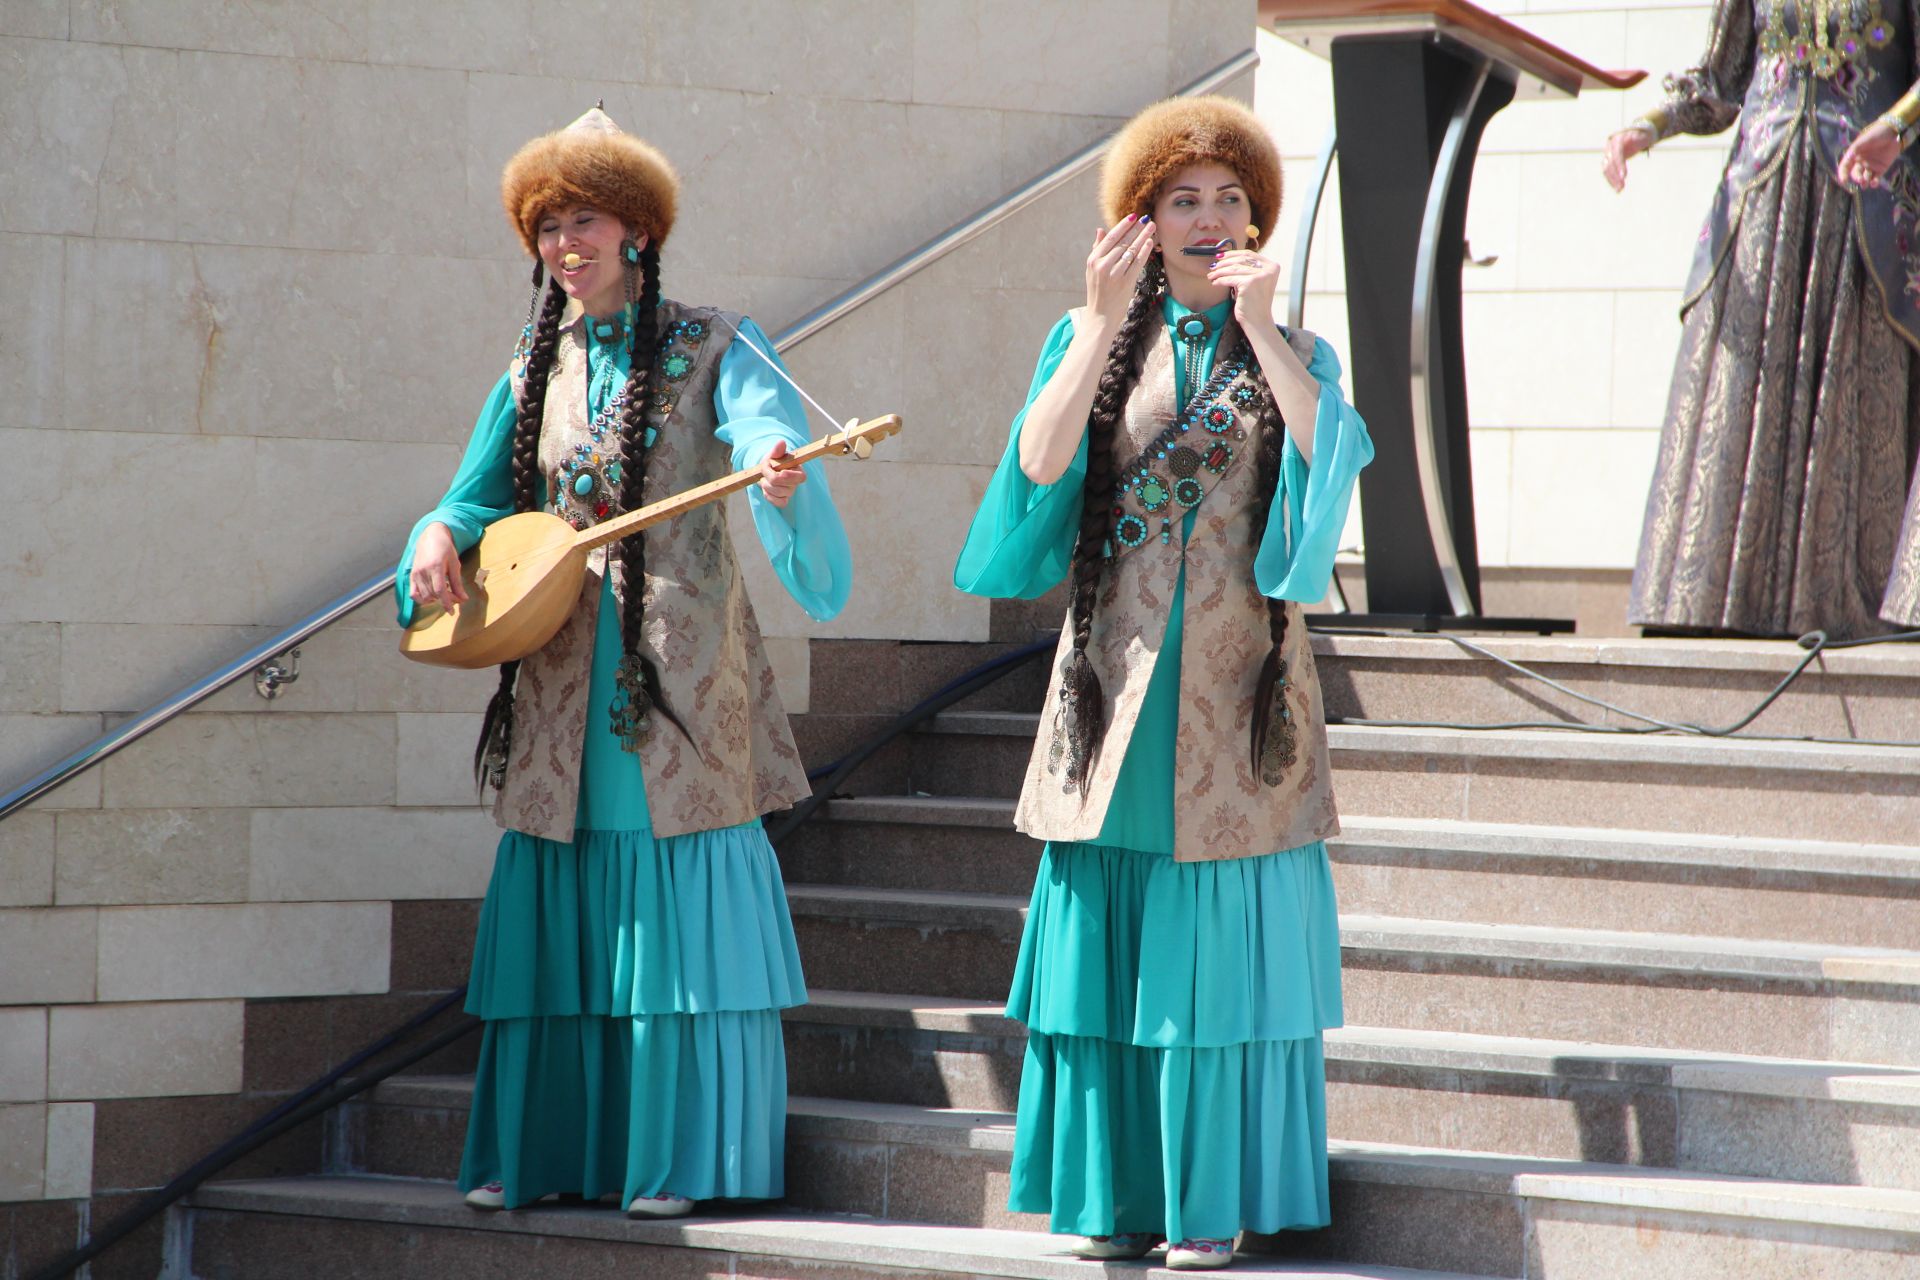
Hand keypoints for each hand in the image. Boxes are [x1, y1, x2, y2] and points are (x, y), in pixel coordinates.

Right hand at [408, 522, 466, 613]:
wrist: (430, 537)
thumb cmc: (445, 548)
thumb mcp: (455, 564)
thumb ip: (457, 583)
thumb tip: (464, 599)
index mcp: (435, 567)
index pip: (440, 591)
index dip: (446, 603)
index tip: (452, 612)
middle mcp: (422, 571)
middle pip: (433, 594)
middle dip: (445, 600)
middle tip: (456, 597)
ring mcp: (415, 574)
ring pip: (424, 596)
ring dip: (436, 600)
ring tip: (446, 593)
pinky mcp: (411, 575)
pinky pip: (413, 594)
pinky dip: (422, 599)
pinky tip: (432, 596)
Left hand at [758, 439, 805, 507]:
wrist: (768, 471)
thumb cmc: (774, 462)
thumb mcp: (775, 454)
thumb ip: (778, 450)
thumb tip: (781, 442)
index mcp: (798, 471)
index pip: (800, 478)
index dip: (787, 475)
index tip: (777, 469)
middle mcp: (796, 484)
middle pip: (781, 485)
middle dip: (768, 476)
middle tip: (764, 469)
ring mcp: (789, 493)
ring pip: (776, 492)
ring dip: (765, 485)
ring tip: (764, 478)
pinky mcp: (783, 501)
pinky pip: (776, 502)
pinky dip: (767, 495)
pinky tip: (766, 489)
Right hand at [1086, 215, 1155, 329]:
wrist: (1100, 316)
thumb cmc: (1097, 291)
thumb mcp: (1092, 269)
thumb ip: (1097, 249)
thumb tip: (1100, 229)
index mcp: (1093, 260)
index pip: (1110, 238)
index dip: (1123, 226)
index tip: (1133, 216)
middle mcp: (1103, 265)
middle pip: (1123, 242)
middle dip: (1136, 229)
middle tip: (1147, 219)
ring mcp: (1114, 274)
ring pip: (1132, 251)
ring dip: (1143, 237)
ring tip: (1152, 227)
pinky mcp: (1125, 282)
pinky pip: (1137, 263)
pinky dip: (1144, 251)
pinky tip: (1150, 242)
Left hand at [1208, 249, 1281, 327]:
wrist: (1258, 321)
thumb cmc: (1254, 302)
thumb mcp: (1255, 281)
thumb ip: (1247, 269)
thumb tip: (1226, 257)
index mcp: (1272, 266)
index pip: (1249, 254)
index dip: (1233, 254)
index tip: (1221, 256)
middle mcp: (1269, 269)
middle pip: (1241, 260)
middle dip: (1224, 262)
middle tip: (1213, 267)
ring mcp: (1260, 275)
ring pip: (1233, 269)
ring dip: (1219, 272)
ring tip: (1211, 275)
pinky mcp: (1249, 283)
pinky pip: (1230, 279)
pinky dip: (1220, 280)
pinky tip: (1215, 283)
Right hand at [1601, 127, 1650, 192]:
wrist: (1632, 136)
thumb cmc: (1639, 136)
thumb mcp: (1642, 135)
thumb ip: (1640, 137)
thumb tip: (1638, 137)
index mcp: (1617, 141)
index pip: (1617, 155)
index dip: (1619, 166)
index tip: (1625, 177)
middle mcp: (1609, 148)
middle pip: (1609, 164)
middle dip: (1615, 176)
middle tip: (1622, 187)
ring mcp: (1607, 155)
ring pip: (1606, 170)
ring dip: (1612, 180)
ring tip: (1619, 190)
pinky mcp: (1608, 162)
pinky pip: (1607, 173)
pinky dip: (1611, 181)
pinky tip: (1617, 189)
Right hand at [1839, 120, 1901, 188]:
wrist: (1894, 132)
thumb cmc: (1877, 133)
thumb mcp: (1865, 139)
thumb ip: (1856, 148)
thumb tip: (1848, 157)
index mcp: (1854, 155)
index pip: (1845, 166)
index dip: (1843, 174)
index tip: (1843, 181)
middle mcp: (1861, 162)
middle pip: (1855, 173)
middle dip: (1857, 178)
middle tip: (1861, 179)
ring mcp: (1871, 166)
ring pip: (1865, 177)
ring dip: (1864, 182)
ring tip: (1866, 183)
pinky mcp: (1881, 169)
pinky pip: (1876, 178)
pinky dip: (1874, 183)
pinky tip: (1875, 183)